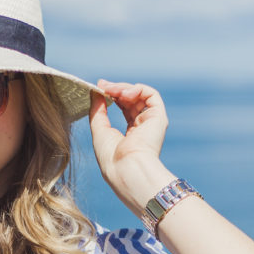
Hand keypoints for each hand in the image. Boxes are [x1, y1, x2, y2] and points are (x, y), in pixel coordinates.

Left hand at [88, 81, 172, 215]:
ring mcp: (151, 122)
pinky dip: (137, 89)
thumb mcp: (99, 130)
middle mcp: (143, 127)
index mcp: (131, 134)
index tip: (99, 88)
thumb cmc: (111, 157)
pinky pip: (151, 95)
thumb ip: (97, 110)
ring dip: (124, 89)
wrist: (126, 168)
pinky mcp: (158, 117)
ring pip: (140, 95)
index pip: (124, 108)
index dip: (112, 95)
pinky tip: (124, 94)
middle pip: (131, 100)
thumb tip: (96, 91)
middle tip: (102, 85)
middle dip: (116, 89)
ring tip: (111, 90)